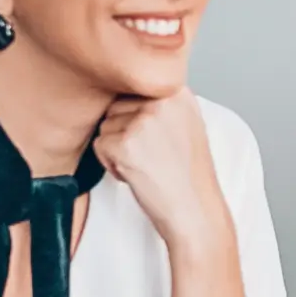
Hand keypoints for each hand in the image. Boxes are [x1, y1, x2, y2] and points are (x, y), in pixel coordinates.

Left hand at [93, 92, 231, 254]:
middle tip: (152, 154)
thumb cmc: (188, 173)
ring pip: (105, 125)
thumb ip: (160, 101)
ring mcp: (143, 121)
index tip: (155, 138)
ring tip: (147, 164)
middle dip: (125, 131)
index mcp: (178, 91)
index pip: (133, 88)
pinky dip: (111, 164)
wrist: (196, 210)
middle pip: (116, 105)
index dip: (136, 116)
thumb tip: (123, 86)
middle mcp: (161, 100)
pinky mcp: (125, 144)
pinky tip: (137, 174)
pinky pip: (99, 145)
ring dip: (117, 148)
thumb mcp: (186, 123)